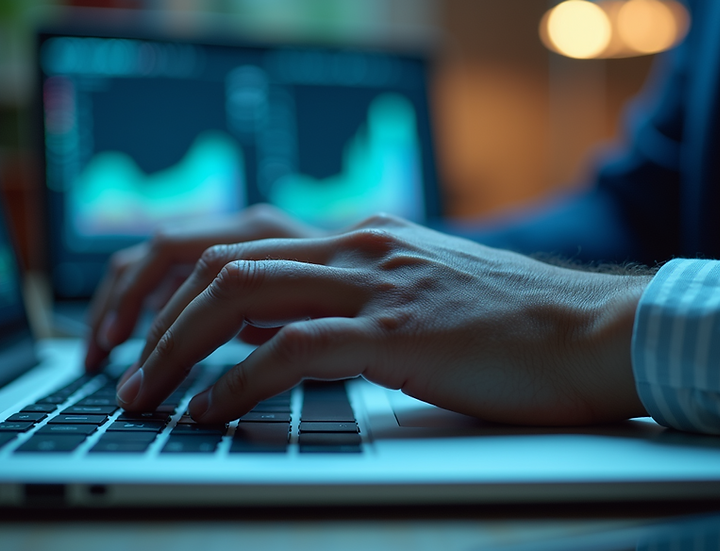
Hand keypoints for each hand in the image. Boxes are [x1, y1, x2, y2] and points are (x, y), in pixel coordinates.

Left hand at [114, 214, 650, 424]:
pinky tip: (210, 411)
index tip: (150, 335)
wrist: (596, 331)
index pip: (245, 247)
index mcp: (368, 241)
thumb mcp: (427, 301)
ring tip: (146, 393)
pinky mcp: (400, 332)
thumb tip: (294, 341)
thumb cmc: (521, 329)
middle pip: (224, 264)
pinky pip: (291, 351)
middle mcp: (363, 249)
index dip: (181, 289)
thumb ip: (365, 307)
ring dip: (177, 348)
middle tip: (124, 369)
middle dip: (156, 317)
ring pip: (241, 297)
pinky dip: (236, 383)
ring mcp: (380, 285)